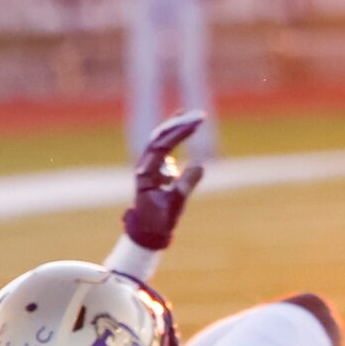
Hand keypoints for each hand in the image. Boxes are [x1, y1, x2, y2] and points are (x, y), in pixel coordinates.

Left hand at [120, 111, 205, 250]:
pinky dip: (172, 134)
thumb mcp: (174, 206)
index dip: (179, 133)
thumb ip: (185, 187)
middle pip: (159, 137)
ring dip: (175, 126)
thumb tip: (200, 165)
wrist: (147, 230)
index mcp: (146, 173)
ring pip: (159, 139)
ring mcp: (148, 165)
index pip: (163, 146)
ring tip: (190, 115)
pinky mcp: (154, 167)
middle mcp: (144, 165)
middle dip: (178, 125)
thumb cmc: (160, 220)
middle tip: (199, 116)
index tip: (197, 124)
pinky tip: (183, 124)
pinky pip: (162, 145)